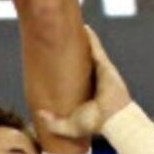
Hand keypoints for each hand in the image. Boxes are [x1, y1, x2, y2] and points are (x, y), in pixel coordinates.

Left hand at [35, 26, 132, 141]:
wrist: (114, 119)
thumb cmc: (95, 124)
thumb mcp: (68, 126)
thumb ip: (53, 122)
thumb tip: (39, 113)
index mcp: (86, 90)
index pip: (74, 75)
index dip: (67, 66)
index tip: (56, 58)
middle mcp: (94, 78)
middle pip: (81, 59)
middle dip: (73, 49)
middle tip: (62, 38)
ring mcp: (101, 70)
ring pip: (89, 51)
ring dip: (82, 39)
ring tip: (72, 27)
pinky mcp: (105, 65)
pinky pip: (96, 48)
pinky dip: (91, 38)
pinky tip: (84, 28)